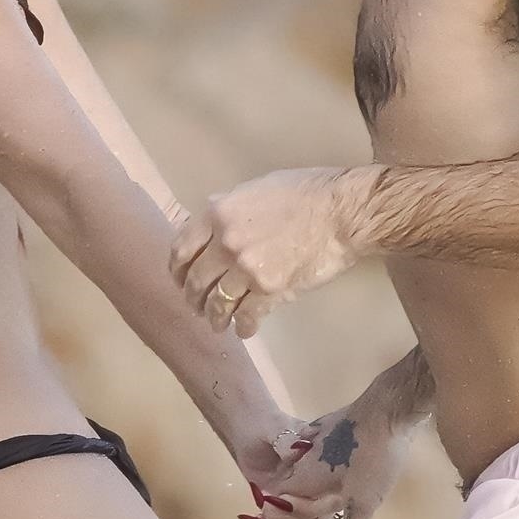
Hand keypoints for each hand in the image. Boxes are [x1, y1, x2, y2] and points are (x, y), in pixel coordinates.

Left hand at [172, 170, 367, 334]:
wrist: (341, 213)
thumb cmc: (304, 192)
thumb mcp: (255, 188)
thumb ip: (228, 206)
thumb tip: (212, 217)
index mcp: (218, 215)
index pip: (181, 250)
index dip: (177, 270)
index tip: (180, 280)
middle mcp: (225, 243)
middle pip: (196, 281)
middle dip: (193, 298)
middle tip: (197, 307)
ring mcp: (247, 269)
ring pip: (217, 303)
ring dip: (214, 317)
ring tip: (217, 324)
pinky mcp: (270, 290)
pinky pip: (247, 316)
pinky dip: (243, 327)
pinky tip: (244, 330)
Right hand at [256, 396, 407, 518]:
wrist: (390, 406)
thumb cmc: (372, 456)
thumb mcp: (364, 504)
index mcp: (299, 480)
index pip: (273, 514)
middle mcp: (298, 461)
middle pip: (286, 498)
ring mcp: (312, 442)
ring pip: (302, 477)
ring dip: (316, 497)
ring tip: (340, 506)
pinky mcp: (330, 429)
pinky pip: (317, 458)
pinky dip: (326, 474)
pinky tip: (347, 477)